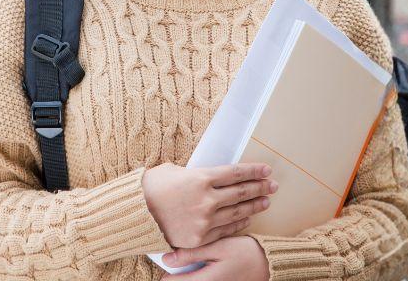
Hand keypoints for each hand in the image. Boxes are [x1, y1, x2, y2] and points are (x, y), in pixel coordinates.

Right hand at [142, 162, 276, 248]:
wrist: (135, 213)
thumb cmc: (151, 187)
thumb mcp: (174, 170)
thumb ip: (196, 173)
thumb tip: (209, 175)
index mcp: (201, 178)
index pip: (235, 173)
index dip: (253, 171)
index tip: (266, 170)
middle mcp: (207, 199)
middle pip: (241, 192)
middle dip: (259, 188)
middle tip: (272, 186)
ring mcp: (205, 220)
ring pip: (237, 212)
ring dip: (253, 206)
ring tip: (265, 202)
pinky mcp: (200, 237)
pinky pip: (225, 230)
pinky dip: (238, 223)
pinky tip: (246, 218)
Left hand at [159, 236, 268, 279]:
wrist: (268, 263)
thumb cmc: (245, 253)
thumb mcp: (218, 248)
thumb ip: (192, 254)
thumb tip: (166, 259)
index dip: (164, 274)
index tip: (162, 261)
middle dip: (174, 276)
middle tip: (170, 260)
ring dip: (184, 276)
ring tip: (181, 264)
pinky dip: (194, 277)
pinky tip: (195, 267)